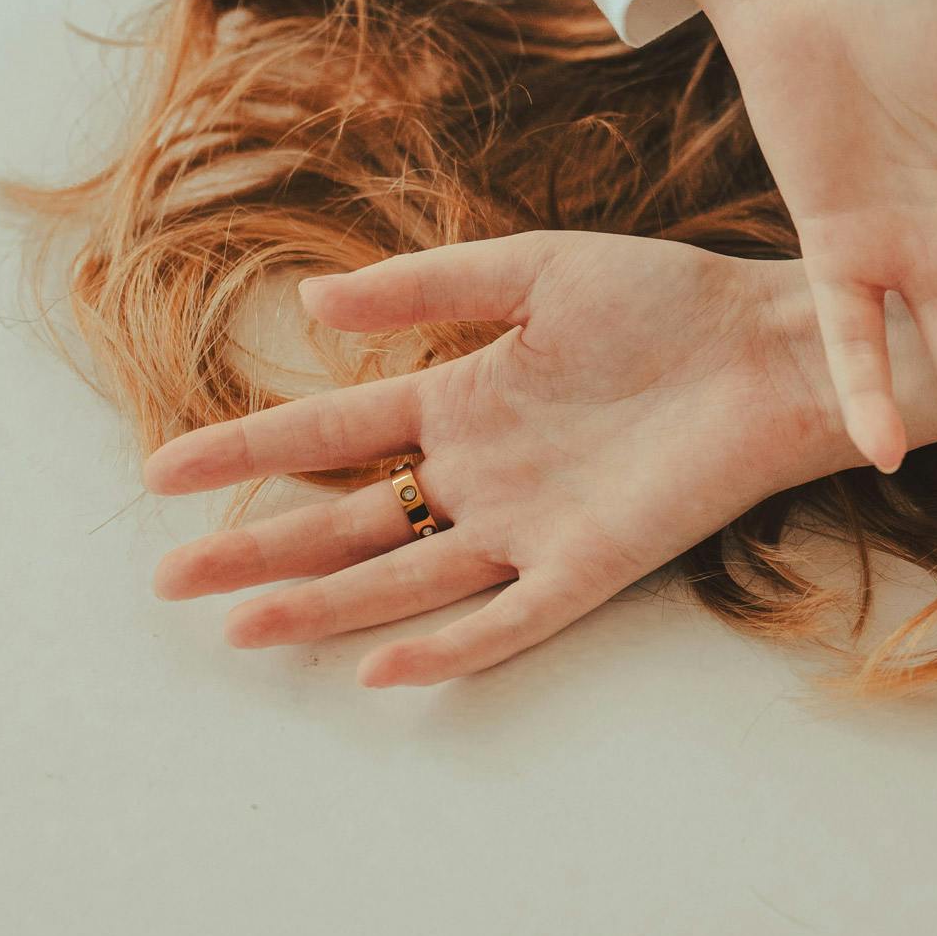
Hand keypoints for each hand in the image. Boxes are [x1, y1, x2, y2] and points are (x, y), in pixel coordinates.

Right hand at [142, 229, 858, 688]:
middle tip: (168, 576)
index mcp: (458, 400)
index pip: (328, 434)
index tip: (163, 472)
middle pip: (346, 522)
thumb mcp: (531, 271)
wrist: (774, 345)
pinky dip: (446, 646)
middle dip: (257, 548)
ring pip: (404, 577)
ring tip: (240, 626)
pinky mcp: (592, 564)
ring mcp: (529, 526)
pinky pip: (508, 617)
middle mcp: (479, 474)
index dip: (247, 451)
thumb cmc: (664, 299)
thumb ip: (424, 287)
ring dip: (323, 604)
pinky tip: (379, 664)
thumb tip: (311, 304)